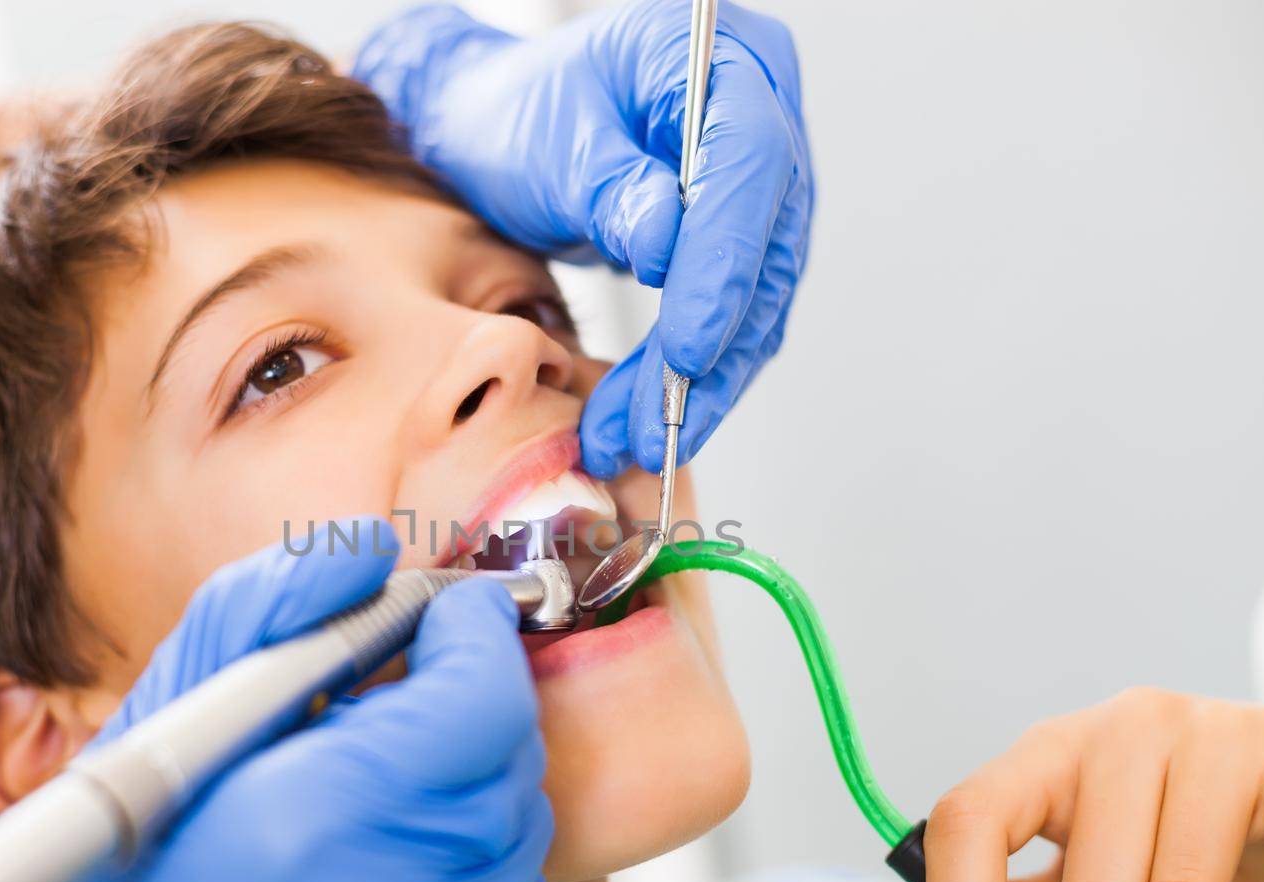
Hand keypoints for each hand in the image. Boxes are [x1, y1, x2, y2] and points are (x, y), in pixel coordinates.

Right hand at [0, 520, 557, 881]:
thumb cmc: (110, 878)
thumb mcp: (166, 710)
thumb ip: (271, 607)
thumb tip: (372, 551)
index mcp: (319, 815)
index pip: (480, 697)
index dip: (475, 632)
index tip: (447, 609)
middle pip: (511, 756)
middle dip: (475, 694)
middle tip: (407, 679)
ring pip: (524, 830)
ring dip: (479, 774)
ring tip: (394, 764)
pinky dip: (488, 858)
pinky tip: (412, 844)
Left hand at [353, 0, 812, 478]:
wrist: (498, 130)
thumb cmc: (519, 116)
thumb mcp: (551, 142)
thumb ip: (611, 187)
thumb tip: (667, 246)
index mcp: (728, 59)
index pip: (749, 163)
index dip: (724, 263)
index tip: (688, 346)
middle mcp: (762, 117)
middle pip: (766, 246)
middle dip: (711, 349)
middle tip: (656, 425)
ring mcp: (759, 185)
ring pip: (757, 299)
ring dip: (701, 384)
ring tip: (639, 441)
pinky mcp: (738, 240)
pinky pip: (733, 317)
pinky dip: (691, 378)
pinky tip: (651, 422)